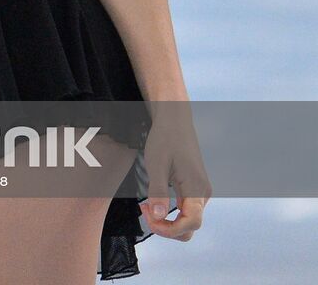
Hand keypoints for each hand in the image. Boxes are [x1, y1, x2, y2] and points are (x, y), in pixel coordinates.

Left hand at [138, 101, 212, 241]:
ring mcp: (200, 190)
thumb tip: (158, 216)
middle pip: (190, 226)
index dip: (170, 229)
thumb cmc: (165, 138)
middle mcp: (203, 192)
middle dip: (167, 228)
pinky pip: (186, 210)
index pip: (191, 223)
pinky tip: (154, 201)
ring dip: (168, 221)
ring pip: (188, 220)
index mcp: (197, 187)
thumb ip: (158, 191)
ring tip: (147, 206)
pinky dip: (171, 213)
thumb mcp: (156, 164)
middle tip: (145, 212)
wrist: (174, 119)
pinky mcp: (194, 187)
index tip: (150, 219)